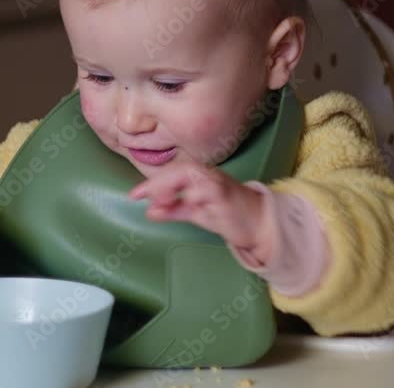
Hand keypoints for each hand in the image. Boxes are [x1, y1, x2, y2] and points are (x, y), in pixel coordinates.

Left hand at [128, 161, 272, 260]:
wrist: (259, 223)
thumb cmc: (227, 214)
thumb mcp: (196, 212)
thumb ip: (174, 210)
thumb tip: (149, 211)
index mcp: (198, 176)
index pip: (171, 173)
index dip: (151, 183)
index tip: (134, 195)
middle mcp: (207, 174)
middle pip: (179, 170)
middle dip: (158, 182)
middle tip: (142, 196)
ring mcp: (217, 182)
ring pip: (190, 175)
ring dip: (171, 186)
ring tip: (161, 201)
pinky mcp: (225, 194)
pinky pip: (207, 190)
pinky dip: (193, 195)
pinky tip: (184, 203)